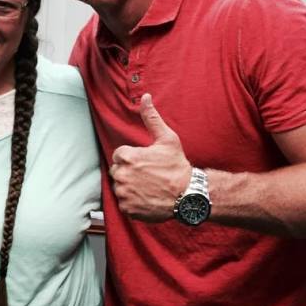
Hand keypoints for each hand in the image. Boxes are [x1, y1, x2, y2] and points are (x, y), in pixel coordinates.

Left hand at [109, 93, 191, 221]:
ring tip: (147, 187)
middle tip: (147, 176)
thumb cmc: (177, 166)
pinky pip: (124, 203)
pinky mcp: (127, 208)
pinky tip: (146, 198)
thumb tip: (145, 96)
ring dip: (130, 187)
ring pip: (120, 188)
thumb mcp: (167, 139)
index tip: (146, 163)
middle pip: (117, 171)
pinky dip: (132, 202)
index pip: (119, 155)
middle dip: (129, 172)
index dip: (132, 158)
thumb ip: (151, 118)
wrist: (188, 194)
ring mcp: (124, 193)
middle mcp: (121, 175)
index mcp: (127, 156)